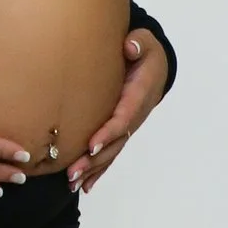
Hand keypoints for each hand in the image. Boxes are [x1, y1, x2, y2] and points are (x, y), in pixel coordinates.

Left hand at [66, 29, 170, 195]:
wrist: (155, 67)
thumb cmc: (144, 52)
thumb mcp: (145, 42)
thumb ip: (139, 43)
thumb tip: (130, 46)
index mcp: (140, 94)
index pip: (124, 116)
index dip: (109, 132)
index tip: (91, 144)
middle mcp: (135, 115)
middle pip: (115, 142)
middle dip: (94, 159)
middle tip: (72, 171)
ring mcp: (129, 126)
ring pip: (111, 152)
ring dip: (92, 169)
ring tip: (72, 182)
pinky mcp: (122, 132)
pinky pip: (110, 154)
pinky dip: (98, 171)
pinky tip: (84, 186)